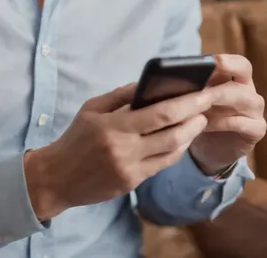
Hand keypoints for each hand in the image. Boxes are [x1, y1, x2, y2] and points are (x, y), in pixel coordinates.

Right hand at [24, 82, 212, 219]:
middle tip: (209, 104)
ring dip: (190, 135)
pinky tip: (182, 138)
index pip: (159, 113)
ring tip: (200, 119)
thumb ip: (121, 95)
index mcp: (113, 126)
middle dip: (195, 117)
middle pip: (172, 133)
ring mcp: (130, 169)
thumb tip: (149, 83)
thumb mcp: (92, 108)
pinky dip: (176, 149)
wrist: (57, 177)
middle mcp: (124, 149)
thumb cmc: (75, 137)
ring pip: (172, 151)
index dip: (185, 104)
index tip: (201, 93)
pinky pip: (162, 164)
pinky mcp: (132, 183)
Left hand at [190, 54, 266, 174]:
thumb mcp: (194, 99)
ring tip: (197, 106)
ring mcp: (255, 109)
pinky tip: (203, 125)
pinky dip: (221, 123)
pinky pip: (242, 123)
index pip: (238, 62)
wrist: (210, 148)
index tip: (211, 61)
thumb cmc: (200, 116)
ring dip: (218, 100)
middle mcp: (248, 89)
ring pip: (245, 98)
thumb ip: (191, 86)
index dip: (227, 60)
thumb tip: (171, 77)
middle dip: (223, 76)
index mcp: (234, 76)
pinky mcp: (257, 129)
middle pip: (245, 72)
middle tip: (202, 84)